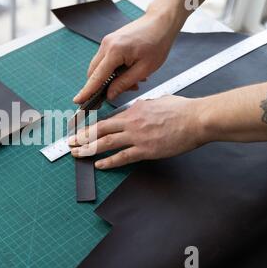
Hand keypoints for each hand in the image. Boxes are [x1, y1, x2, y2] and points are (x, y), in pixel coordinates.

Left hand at [69, 96, 206, 168]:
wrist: (196, 119)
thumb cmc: (182, 110)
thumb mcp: (158, 102)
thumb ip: (144, 107)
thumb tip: (138, 109)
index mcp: (133, 111)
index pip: (107, 121)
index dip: (91, 127)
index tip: (81, 131)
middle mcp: (131, 123)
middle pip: (100, 130)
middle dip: (82, 137)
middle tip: (70, 143)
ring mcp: (137, 137)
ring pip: (106, 143)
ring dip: (89, 149)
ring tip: (77, 154)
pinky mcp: (145, 150)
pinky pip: (122, 157)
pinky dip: (109, 161)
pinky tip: (99, 165)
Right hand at [73, 12, 178, 103]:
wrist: (160, 21)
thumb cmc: (157, 42)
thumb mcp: (144, 68)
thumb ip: (124, 83)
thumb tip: (110, 94)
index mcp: (115, 51)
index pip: (97, 77)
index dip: (87, 91)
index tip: (78, 101)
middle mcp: (106, 45)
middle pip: (93, 73)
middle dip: (101, 86)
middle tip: (115, 94)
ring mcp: (106, 42)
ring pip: (99, 67)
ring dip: (108, 78)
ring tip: (130, 82)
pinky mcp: (110, 42)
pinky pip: (104, 61)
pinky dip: (112, 70)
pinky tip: (127, 72)